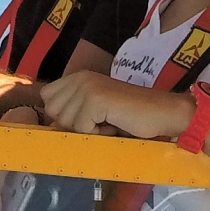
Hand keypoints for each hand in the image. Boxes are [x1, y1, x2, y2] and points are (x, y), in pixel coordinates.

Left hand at [39, 71, 190, 140]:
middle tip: (101, 120)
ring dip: (88, 129)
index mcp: (79, 77)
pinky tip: (114, 124)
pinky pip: (81, 128)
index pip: (47, 98)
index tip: (89, 117)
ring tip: (110, 121)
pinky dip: (98, 133)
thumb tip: (49, 126)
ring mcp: (87, 87)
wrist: (162, 112)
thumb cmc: (131, 116)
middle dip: (74, 124)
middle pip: (53, 111)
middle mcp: (80, 78)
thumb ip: (71, 114)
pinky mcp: (95, 99)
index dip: (64, 115)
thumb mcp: (95, 113)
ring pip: (66, 122)